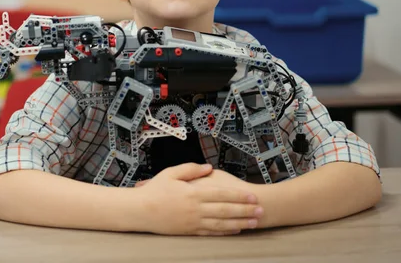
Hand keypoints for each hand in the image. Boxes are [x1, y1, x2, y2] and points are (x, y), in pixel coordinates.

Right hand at [134, 163, 262, 235]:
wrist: (140, 210)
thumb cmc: (154, 190)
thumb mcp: (171, 173)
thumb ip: (191, 169)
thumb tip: (208, 167)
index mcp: (193, 192)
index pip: (221, 194)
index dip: (239, 195)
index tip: (252, 195)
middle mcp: (196, 209)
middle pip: (226, 209)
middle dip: (245, 210)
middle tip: (261, 210)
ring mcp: (193, 222)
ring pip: (222, 223)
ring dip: (240, 222)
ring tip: (254, 222)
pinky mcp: (189, 231)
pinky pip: (211, 232)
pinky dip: (225, 232)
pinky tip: (236, 230)